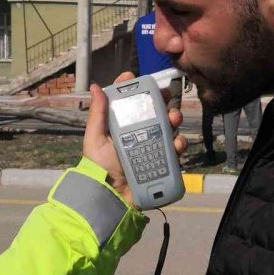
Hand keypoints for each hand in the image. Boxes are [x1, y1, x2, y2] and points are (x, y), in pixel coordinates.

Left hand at [83, 72, 187, 206]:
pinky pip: (175, 150)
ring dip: (174, 121)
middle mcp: (139, 134)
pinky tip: (176, 144)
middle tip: (166, 99)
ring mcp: (152, 148)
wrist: (112, 197)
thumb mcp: (95, 139)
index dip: (133, 88)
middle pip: (154, 112)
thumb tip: (97, 87)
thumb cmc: (99, 168)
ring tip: (174, 121)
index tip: (135, 77)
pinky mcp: (163, 163)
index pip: (129, 102)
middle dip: (162, 102)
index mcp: (122, 126)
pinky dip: (179, 144)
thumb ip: (97, 114)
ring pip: (169, 129)